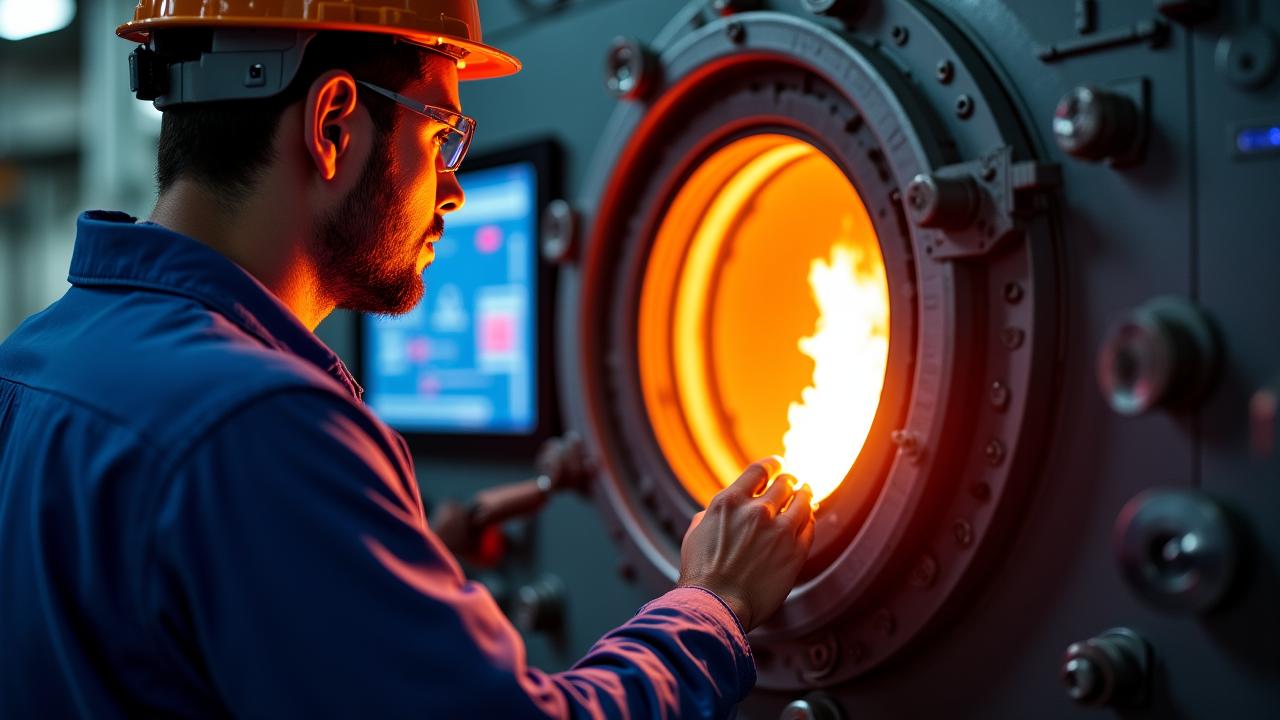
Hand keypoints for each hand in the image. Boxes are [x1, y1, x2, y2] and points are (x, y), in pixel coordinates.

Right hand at [676, 456, 815, 630]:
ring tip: (806, 494)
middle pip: (785, 482)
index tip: (778, 465)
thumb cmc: (701, 573)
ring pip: (803, 500)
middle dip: (789, 481)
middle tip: (792, 482)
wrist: (717, 605)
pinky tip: (807, 520)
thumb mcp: (695, 533)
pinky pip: (810, 526)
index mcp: (730, 502)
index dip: (773, 464)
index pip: (760, 469)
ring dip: (805, 495)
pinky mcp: (795, 552)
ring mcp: (780, 531)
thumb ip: (712, 515)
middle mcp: (757, 511)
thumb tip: (721, 511)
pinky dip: (809, 520)